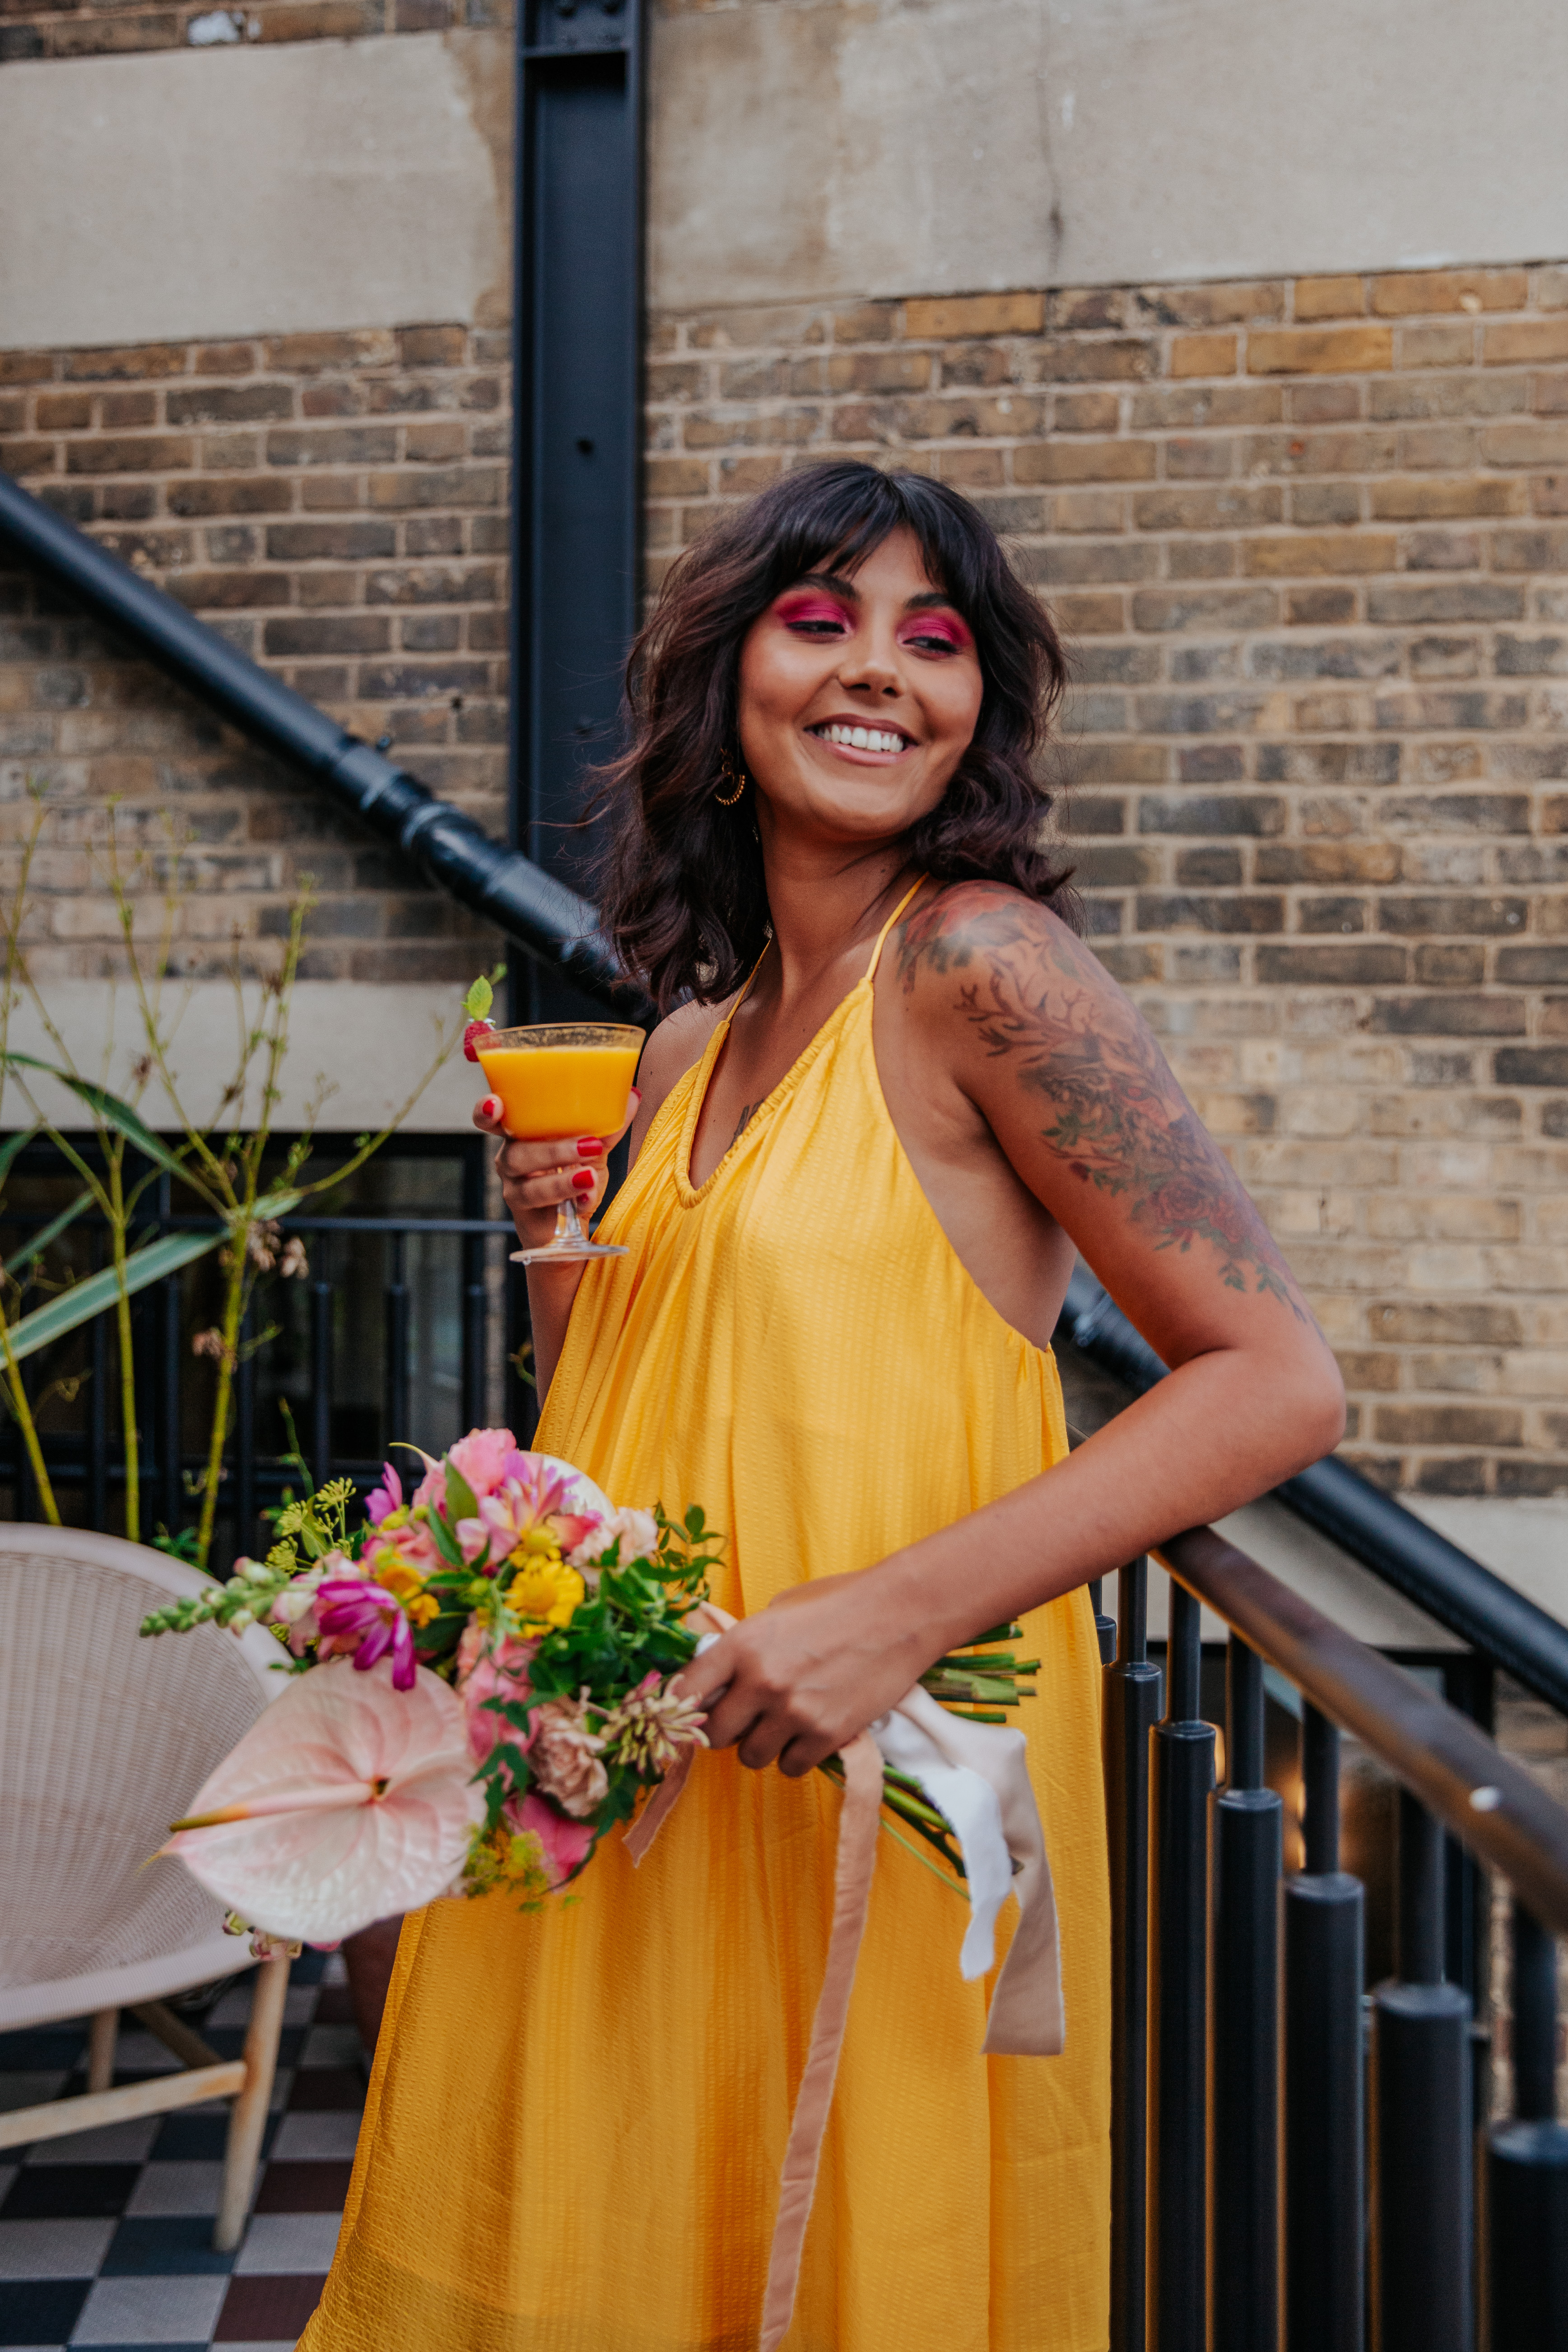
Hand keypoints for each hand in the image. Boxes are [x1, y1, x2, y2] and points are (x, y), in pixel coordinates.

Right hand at [473, 1088, 640, 1254]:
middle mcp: (512, 1157)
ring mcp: (515, 1187)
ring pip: (528, 1185)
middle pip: (517, 1152)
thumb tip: (632, 1095)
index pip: (491, 1119)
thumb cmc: (574, 1174)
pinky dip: (571, 1201)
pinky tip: (588, 1197)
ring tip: (589, 1176)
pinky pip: (544, 1209)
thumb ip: (607, 1126)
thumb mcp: (594, 1149)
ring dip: (562, 1181)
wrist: (568, 1226)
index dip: (486, 1110)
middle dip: (553, 1150)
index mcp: (522, 1133)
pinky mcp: (526, 1213)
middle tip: (590, 1145)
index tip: (496, 1104)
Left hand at [674, 1567, 932, 1777]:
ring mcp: (794, 1712)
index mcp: (742, 1644)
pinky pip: (791, 1767)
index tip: (686, 1716)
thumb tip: (714, 1683)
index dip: (679, 1709)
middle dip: (727, 1729)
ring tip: (786, 1720)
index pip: (684, 1692)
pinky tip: (812, 1730)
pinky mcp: (827, 1735)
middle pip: (714, 1736)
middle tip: (747, 1716)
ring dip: (763, 1745)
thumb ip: (743, 1649)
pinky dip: (798, 1755)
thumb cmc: (837, 1604)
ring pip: (751, 1757)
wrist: (899, 1613)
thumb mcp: (777, 1613)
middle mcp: (761, 1681)